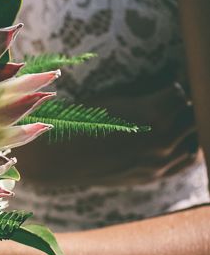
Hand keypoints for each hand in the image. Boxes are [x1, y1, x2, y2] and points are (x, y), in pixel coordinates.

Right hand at [14, 80, 200, 187]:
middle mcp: (162, 139)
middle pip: (193, 113)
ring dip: (188, 124)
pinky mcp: (154, 175)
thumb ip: (147, 95)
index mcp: (153, 114)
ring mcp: (159, 161)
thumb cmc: (81, 122)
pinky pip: (187, 158)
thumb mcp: (114, 99)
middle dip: (185, 103)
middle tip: (172, 96)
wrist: (59, 157)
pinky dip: (188, 145)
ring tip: (175, 115)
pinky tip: (178, 136)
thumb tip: (172, 86)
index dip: (174, 84)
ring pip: (196, 137)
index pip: (182, 92)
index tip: (170, 79)